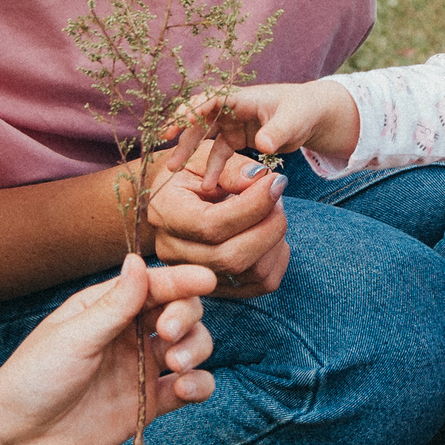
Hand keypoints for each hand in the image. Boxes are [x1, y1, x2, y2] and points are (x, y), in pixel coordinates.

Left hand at [0, 256, 217, 444]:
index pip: (153, 286)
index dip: (182, 281)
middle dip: (186, 316)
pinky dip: (199, 384)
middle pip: (180, 311)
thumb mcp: (73, 338)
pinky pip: (190, 388)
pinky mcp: (149, 404)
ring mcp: (141, 369)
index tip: (206, 281)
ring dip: (196, 348)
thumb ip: (113, 305)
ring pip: (191, 346)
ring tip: (176, 365)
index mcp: (104, 309)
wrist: (15, 443)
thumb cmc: (32, 382)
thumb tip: (138, 261)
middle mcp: (128, 335)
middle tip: (168, 334)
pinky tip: (185, 389)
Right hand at [144, 138, 290, 299]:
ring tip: (275, 210)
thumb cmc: (195, 174)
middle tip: (278, 196)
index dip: (252, 206)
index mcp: (165, 213)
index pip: (210, 224)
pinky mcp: (220, 287)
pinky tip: (272, 232)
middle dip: (269, 226)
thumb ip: (231, 168)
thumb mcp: (206, 157)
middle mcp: (173, 250)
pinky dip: (277, 258)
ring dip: (276, 240)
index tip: (276, 181)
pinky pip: (261, 284)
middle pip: (231, 257)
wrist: (180, 199)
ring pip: (252, 273)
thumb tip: (258, 179)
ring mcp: (194, 274)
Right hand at [183, 82, 359, 178]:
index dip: (195, 107)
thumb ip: (278, 131)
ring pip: (205, 137)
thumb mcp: (294, 119)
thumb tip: (263, 144)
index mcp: (242, 97)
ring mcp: (232, 124)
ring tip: (174, 171)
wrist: (312, 116)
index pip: (213, 97)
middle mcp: (232, 109)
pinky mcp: (236, 139)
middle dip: (183, 133)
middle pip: (201, 118)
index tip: (182, 121)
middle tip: (165, 149)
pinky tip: (207, 186)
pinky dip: (212, 168)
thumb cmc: (303, 110)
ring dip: (191, 152)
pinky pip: (219, 154)